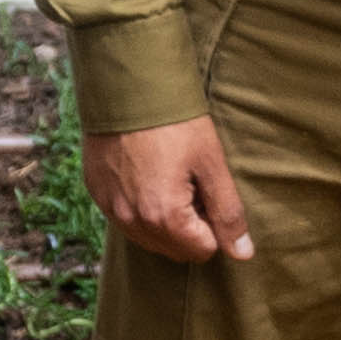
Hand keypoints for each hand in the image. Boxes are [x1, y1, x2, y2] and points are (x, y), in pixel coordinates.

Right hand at [91, 114, 256, 266]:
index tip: (208, 190)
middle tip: (192, 184)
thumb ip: (228, 213)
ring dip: (164, 220)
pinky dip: (139, 207)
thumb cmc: (176, 123)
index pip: (203, 250)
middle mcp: (132, 221)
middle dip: (190, 226)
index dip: (213, 223)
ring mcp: (111, 208)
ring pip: (148, 238)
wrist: (126, 86)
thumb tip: (243, 253)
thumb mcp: (211, 164)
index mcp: (164, 217)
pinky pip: (125, 219)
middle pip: (175, 249)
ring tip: (169, 177)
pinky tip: (146, 173)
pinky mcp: (96, 193)